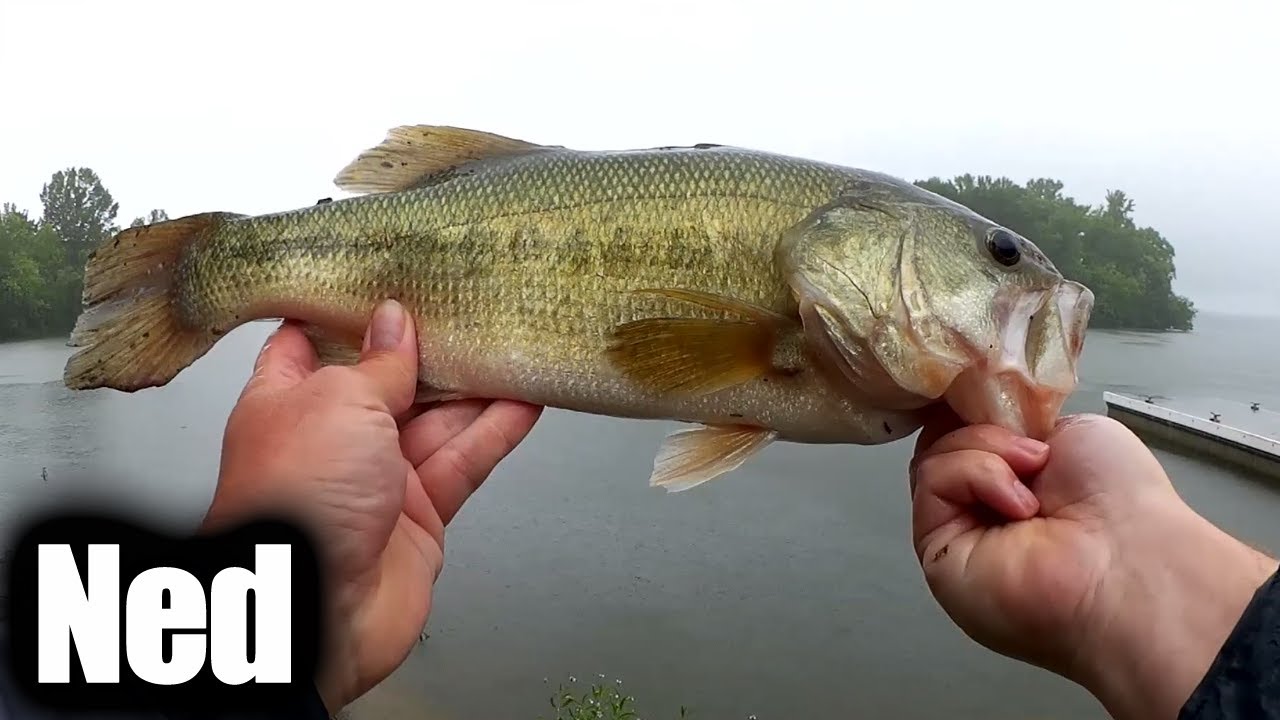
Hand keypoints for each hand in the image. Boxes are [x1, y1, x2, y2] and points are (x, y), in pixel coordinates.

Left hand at [203, 300, 542, 711]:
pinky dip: (495, 432)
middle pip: (388, 380)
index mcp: (285, 402)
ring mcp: (377, 478)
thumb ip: (380, 363)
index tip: (387, 274)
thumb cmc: (295, 502)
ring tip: (514, 343)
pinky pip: (462, 461)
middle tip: (471, 305)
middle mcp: (330, 438)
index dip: (348, 310)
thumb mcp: (338, 401)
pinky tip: (525, 400)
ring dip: (475, 386)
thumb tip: (398, 323)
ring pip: (436, 420)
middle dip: (428, 346)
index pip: (311, 341)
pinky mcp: (420, 514)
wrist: (313, 611)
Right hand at [909, 407, 1277, 719]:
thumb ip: (1015, 421)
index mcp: (1018, 481)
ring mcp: (958, 530)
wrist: (1129, 561)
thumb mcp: (1070, 430)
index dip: (973, 404)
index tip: (988, 385)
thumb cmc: (1122, 501)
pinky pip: (933, 482)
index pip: (968, 429)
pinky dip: (974, 474)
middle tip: (1026, 440)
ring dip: (985, 449)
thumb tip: (979, 412)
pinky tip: (1019, 503)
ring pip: (934, 456)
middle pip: (944, 439)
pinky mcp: (937, 549)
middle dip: (981, 425)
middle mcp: (984, 508)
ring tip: (1033, 474)